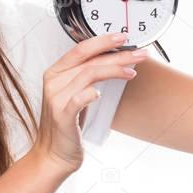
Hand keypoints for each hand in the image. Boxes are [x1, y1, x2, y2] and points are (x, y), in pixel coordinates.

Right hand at [32, 32, 148, 174]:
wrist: (53, 155)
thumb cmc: (67, 125)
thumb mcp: (74, 95)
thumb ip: (86, 77)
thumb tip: (114, 59)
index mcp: (55, 73)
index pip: (80, 49)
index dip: (102, 41)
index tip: (123, 37)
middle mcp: (54, 83)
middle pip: (89, 60)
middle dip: (117, 54)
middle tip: (138, 53)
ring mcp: (56, 99)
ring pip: (88, 75)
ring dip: (114, 70)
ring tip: (132, 71)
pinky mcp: (62, 116)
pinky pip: (78, 99)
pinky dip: (91, 93)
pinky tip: (101, 94)